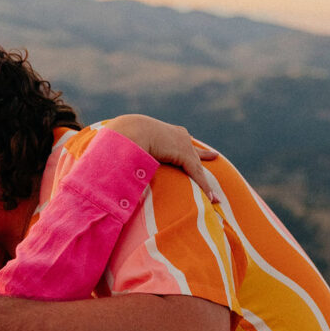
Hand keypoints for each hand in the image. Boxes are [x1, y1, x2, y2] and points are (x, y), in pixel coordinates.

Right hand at [103, 115, 218, 201]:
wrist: (127, 131)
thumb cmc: (121, 139)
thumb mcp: (129, 147)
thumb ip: (130, 157)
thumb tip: (115, 166)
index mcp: (165, 132)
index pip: (181, 141)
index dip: (190, 146)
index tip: (200, 147)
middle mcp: (178, 136)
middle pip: (194, 151)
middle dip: (204, 156)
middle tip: (214, 156)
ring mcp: (182, 144)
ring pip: (196, 167)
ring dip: (205, 183)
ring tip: (214, 198)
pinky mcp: (184, 154)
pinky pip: (197, 174)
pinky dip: (204, 187)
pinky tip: (212, 199)